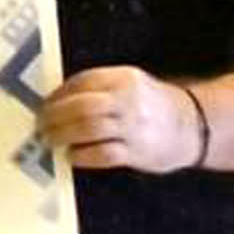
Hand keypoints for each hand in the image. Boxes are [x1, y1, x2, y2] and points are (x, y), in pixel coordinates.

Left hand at [39, 66, 201, 172]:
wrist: (193, 126)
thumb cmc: (152, 104)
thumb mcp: (130, 84)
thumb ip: (100, 87)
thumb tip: (58, 98)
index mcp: (124, 78)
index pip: (83, 81)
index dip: (59, 93)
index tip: (44, 102)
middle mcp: (128, 99)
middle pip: (83, 105)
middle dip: (55, 115)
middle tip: (40, 123)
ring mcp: (134, 126)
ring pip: (90, 128)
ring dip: (63, 134)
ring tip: (49, 139)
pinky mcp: (137, 152)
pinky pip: (103, 153)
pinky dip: (83, 155)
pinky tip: (71, 156)